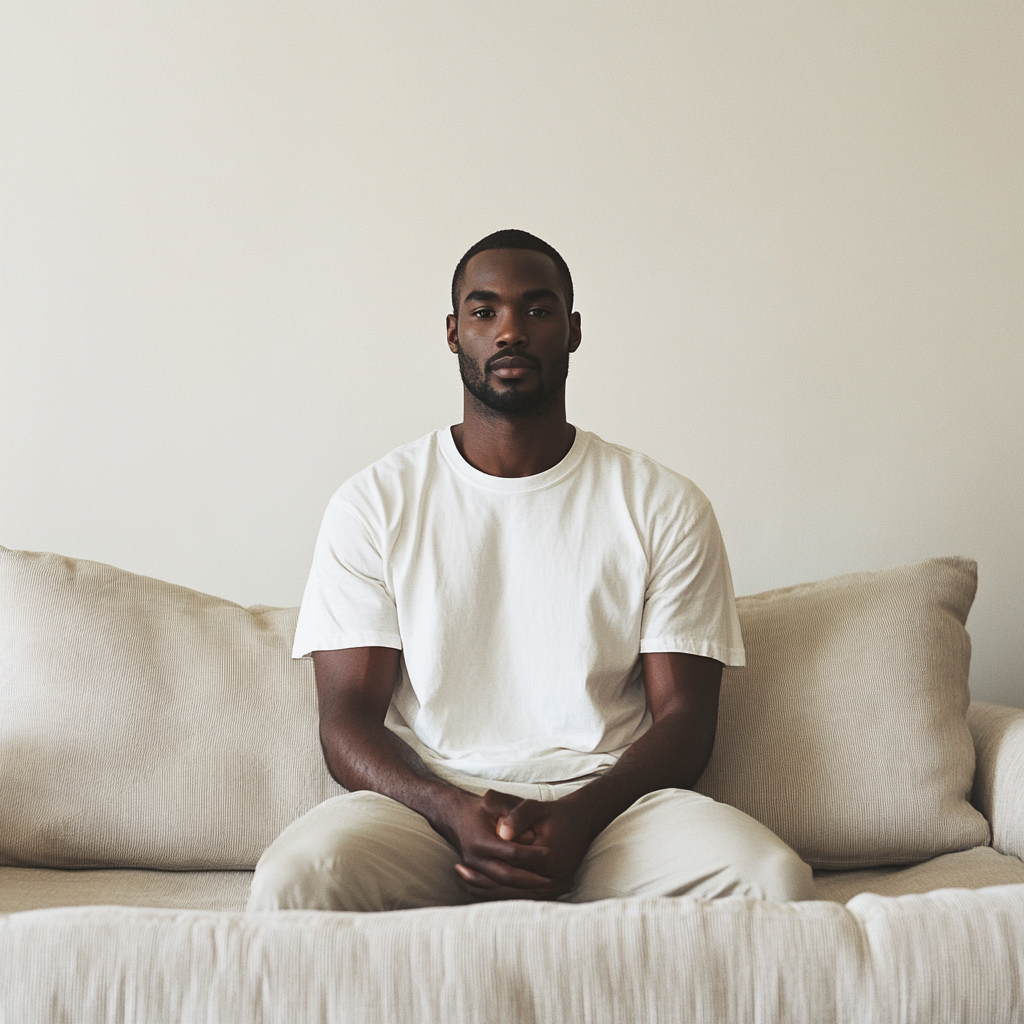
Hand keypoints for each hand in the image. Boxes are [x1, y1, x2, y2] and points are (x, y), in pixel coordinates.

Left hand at [450, 790, 593, 900]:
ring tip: (463, 878)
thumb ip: (517, 815)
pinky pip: (521, 899)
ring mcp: (555, 891)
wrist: (580, 823)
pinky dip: (499, 893)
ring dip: (488, 890)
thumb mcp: (534, 807)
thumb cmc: (553, 814)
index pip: (512, 863)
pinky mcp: (551, 894)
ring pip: (514, 897)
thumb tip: (500, 832)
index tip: (465, 856)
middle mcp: (555, 881)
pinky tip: (480, 885)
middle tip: (458, 871)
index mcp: (550, 858)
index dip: (488, 860)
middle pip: (510, 886)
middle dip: (483, 880)